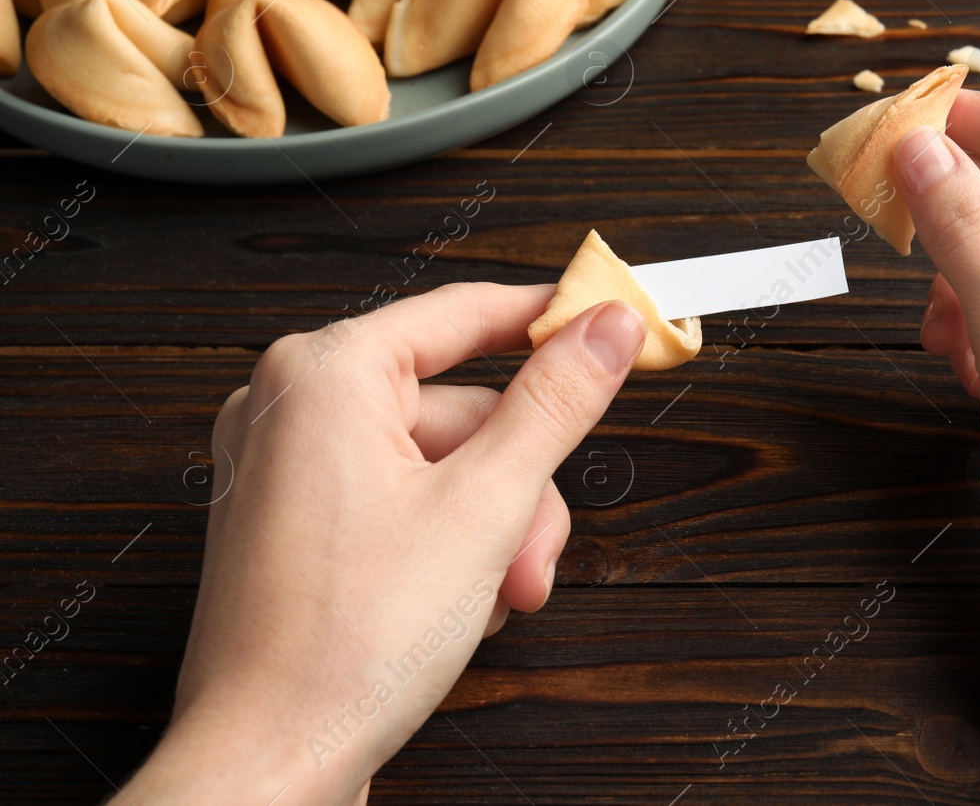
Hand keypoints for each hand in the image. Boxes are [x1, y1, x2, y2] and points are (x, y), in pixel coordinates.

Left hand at [123, 284, 646, 805]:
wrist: (272, 765)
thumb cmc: (343, 646)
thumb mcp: (485, 506)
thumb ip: (555, 403)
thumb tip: (606, 327)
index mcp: (322, 375)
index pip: (464, 313)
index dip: (550, 320)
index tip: (614, 321)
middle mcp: (292, 409)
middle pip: (462, 410)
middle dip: (518, 488)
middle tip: (534, 554)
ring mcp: (289, 471)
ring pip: (443, 465)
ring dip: (493, 530)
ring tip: (497, 595)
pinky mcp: (299, 527)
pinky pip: (403, 502)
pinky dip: (448, 547)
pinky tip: (457, 605)